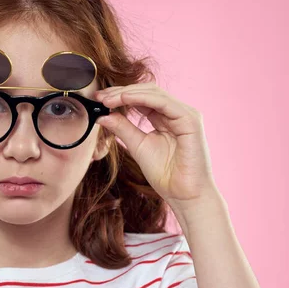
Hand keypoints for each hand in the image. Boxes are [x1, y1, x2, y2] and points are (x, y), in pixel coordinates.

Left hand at [95, 82, 218, 208]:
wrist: (184, 195)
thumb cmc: (166, 174)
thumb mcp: (138, 146)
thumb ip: (123, 129)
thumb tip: (103, 115)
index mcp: (166, 118)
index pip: (142, 98)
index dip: (119, 96)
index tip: (98, 98)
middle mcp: (177, 112)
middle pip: (147, 91)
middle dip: (121, 92)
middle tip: (99, 96)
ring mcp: (186, 114)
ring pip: (154, 93)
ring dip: (128, 93)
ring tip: (107, 98)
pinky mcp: (190, 120)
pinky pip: (163, 103)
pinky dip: (142, 98)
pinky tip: (124, 99)